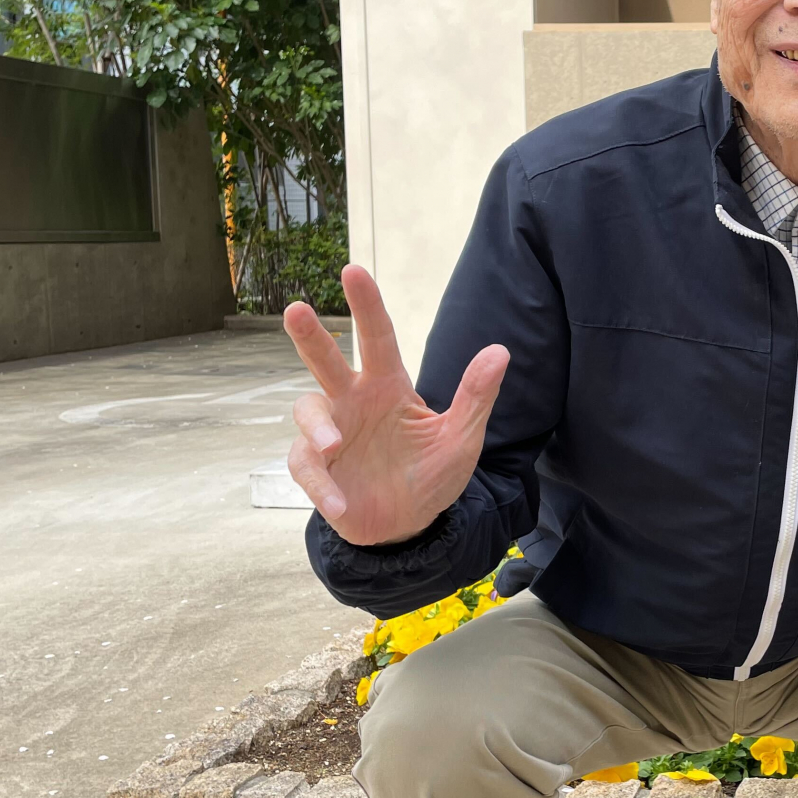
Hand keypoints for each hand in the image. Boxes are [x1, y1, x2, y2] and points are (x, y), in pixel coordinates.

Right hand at [283, 265, 508, 546]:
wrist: (408, 527)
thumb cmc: (432, 474)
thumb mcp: (461, 438)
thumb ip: (476, 397)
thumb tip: (500, 350)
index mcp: (389, 387)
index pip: (377, 339)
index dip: (366, 305)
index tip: (352, 270)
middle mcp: (353, 402)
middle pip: (324, 361)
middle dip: (309, 336)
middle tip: (297, 310)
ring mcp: (331, 435)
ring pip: (307, 411)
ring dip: (317, 426)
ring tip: (334, 445)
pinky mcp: (318, 471)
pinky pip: (307, 468)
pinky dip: (322, 487)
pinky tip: (342, 504)